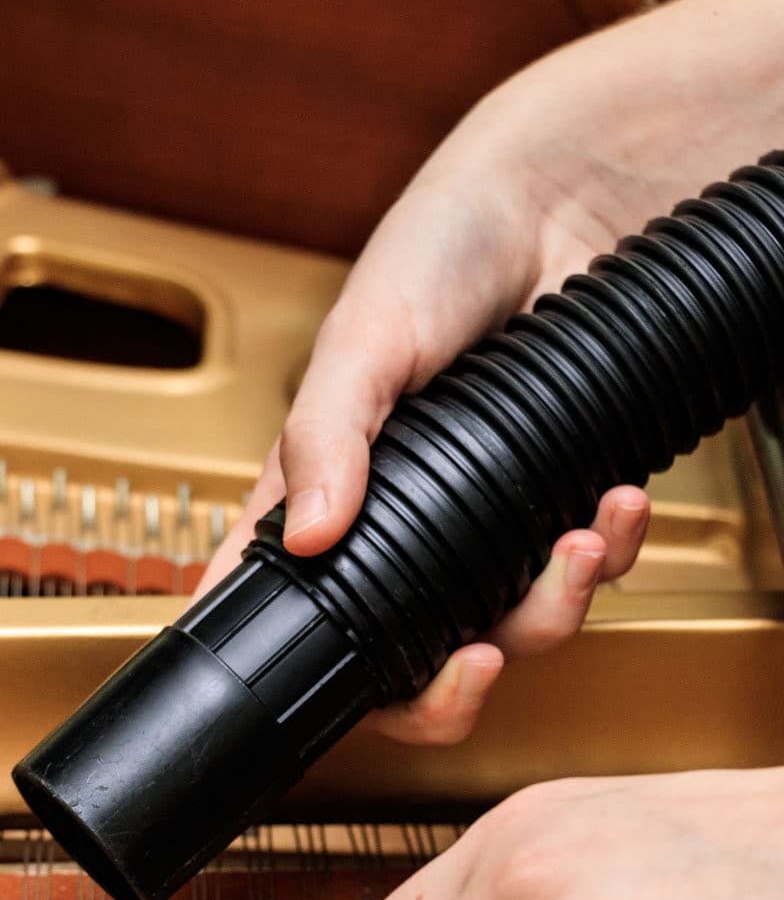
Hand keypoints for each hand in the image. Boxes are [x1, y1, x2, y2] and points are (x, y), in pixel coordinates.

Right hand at [201, 0, 783, 745]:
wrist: (563, 202)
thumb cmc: (440, 247)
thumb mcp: (363, 337)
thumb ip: (326, 434)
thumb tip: (308, 534)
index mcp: (321, 494)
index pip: (285, 609)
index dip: (295, 671)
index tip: (329, 697)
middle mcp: (398, 525)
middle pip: (402, 660)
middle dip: (447, 686)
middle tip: (478, 665)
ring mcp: (480, 526)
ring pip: (506, 631)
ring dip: (551, 610)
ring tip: (577, 544)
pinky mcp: (553, 507)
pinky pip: (582, 574)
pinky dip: (610, 555)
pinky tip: (615, 507)